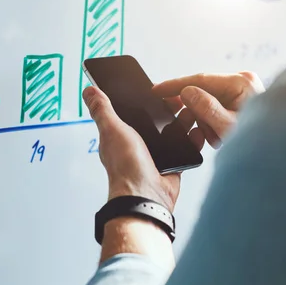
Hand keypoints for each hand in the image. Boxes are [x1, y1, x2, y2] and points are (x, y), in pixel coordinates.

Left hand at [82, 86, 182, 211]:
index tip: (157, 88)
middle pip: (155, 121)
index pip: (132, 112)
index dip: (144, 100)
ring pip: (172, 133)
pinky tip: (197, 131)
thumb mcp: (112, 129)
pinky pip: (184, 149)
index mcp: (120, 136)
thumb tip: (88, 91)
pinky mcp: (171, 166)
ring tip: (191, 110)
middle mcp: (137, 146)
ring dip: (182, 122)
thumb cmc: (126, 167)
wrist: (146, 196)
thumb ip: (102, 110)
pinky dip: (192, 140)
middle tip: (179, 99)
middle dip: (168, 109)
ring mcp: (155, 156)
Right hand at [153, 71, 264, 148]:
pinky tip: (218, 134)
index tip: (156, 90)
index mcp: (241, 82)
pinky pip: (215, 106)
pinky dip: (212, 121)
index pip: (199, 79)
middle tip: (189, 127)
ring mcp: (242, 88)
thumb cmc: (260, 141)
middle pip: (202, 90)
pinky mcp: (240, 98)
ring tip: (215, 137)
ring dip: (205, 120)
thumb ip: (206, 108)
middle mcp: (242, 80)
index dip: (175, 85)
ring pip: (207, 100)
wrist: (278, 152)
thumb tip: (186, 92)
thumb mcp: (227, 127)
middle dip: (195, 112)